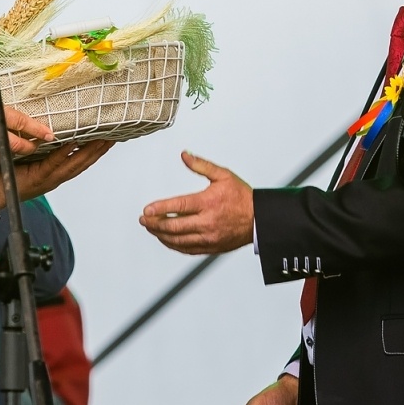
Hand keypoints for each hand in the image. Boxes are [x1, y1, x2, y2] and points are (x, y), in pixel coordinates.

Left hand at [0, 139, 113, 203]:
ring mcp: (49, 178)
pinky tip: (74, 142)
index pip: (81, 161)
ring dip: (90, 151)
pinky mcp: (39, 177)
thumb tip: (50, 132)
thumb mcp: (30, 159)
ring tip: (102, 139)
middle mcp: (56, 177)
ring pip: (74, 164)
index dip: (96, 151)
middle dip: (99, 150)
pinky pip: (55, 163)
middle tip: (113, 137)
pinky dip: (65, 153)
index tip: (108, 139)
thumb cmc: (9, 174)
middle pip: (84, 163)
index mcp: (56, 173)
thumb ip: (42, 149)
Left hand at [138, 151, 254, 253]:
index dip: (160, 208)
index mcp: (209, 203)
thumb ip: (201, 165)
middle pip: (174, 227)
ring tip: (151, 228)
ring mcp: (208, 238)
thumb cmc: (242, 197)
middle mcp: (207, 223)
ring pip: (178, 240)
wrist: (259, 220)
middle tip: (144, 219)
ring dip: (161, 235)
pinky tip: (166, 238)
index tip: (147, 209)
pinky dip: (173, 244)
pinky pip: (186, 249)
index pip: (179, 206)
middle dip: (155, 223)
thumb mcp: (223, 175)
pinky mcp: (210, 248)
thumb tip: (184, 155)